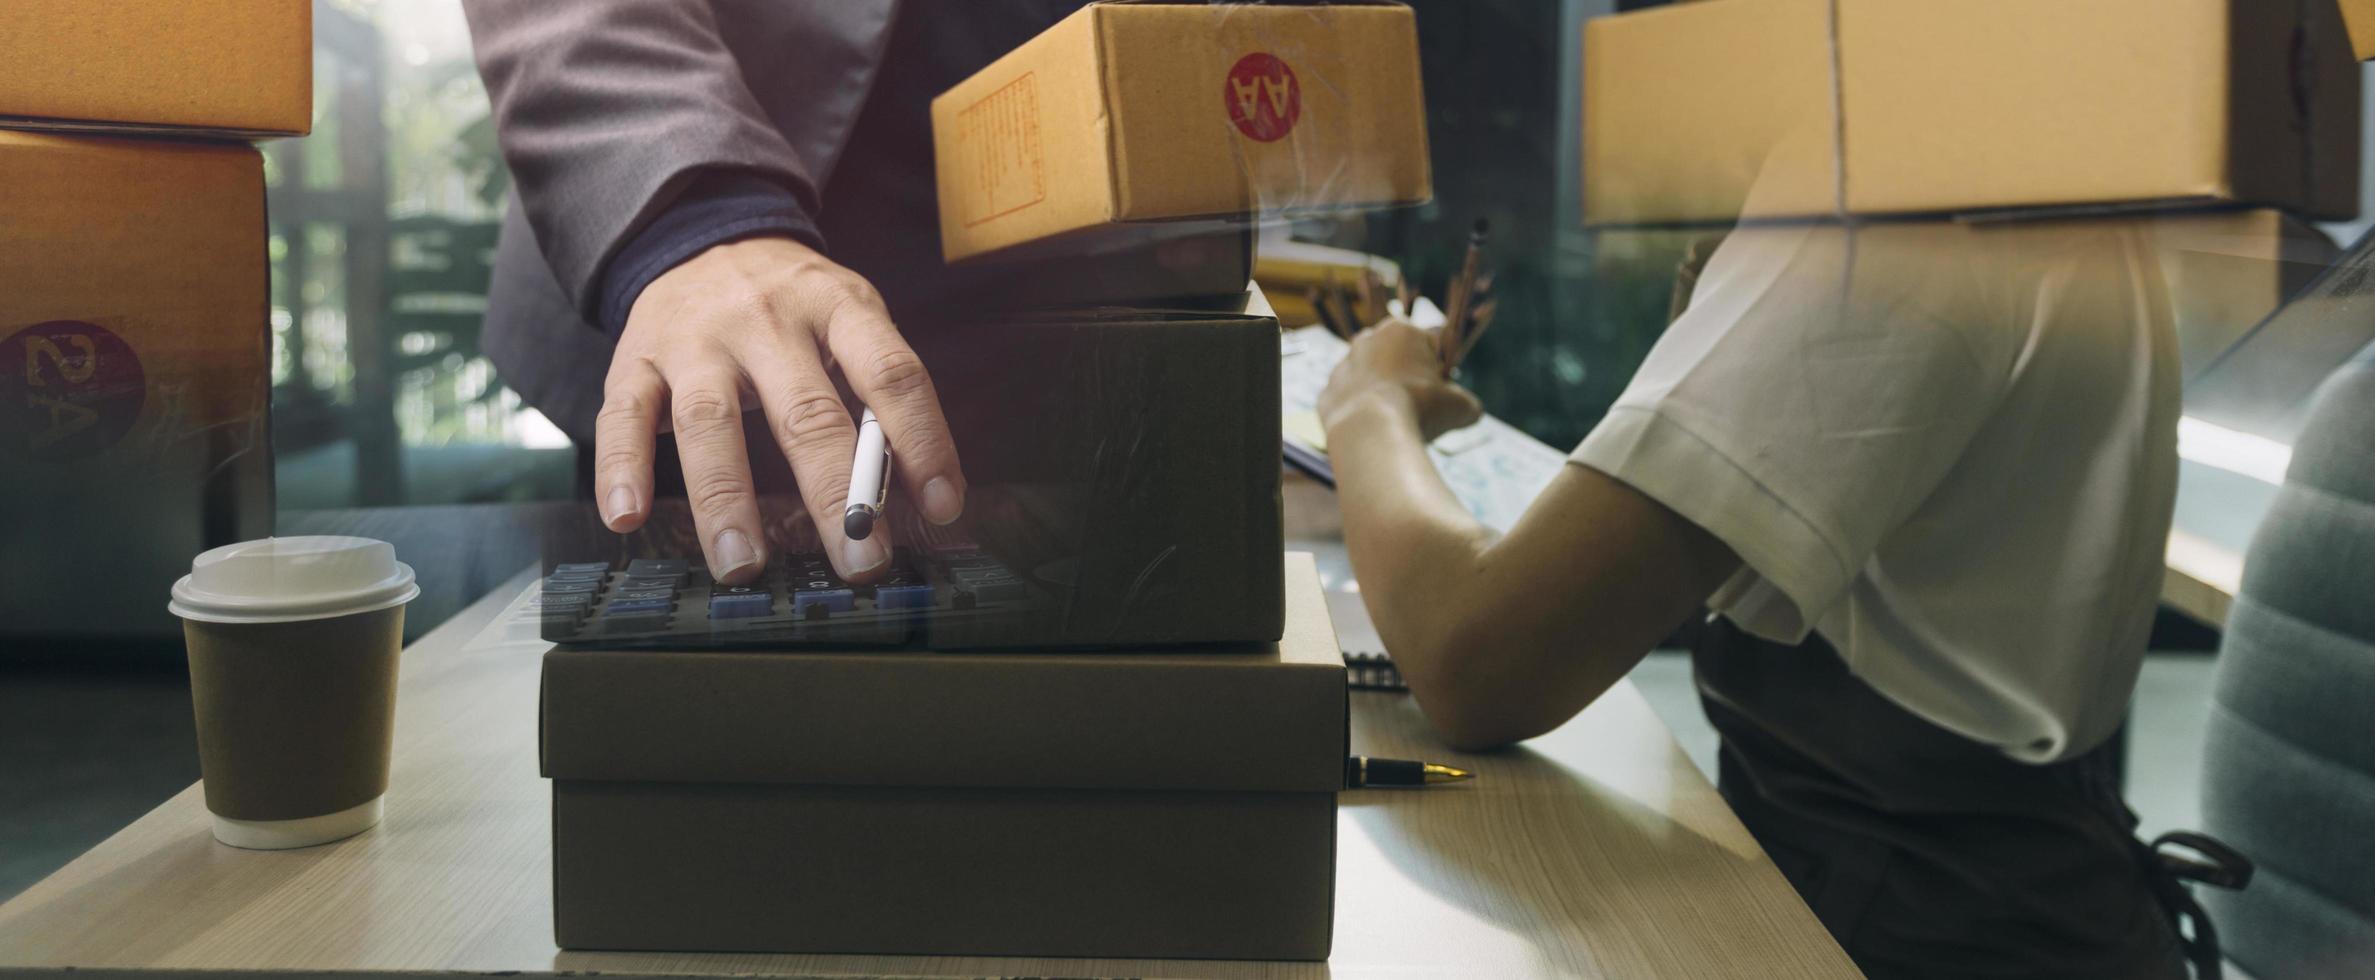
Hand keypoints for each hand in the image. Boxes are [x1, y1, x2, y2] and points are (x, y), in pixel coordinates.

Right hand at [596, 236, 963, 583]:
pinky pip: (623, 416)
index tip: (942, 506)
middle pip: (805, 411)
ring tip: (742, 564)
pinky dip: (621, 468)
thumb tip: (922, 493)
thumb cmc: (794, 305)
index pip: (890, 373)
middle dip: (837, 494)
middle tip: (861, 560)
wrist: (703, 234)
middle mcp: (765, 319)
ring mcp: (694, 338)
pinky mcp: (636, 358)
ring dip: (725, 499)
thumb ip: (878, 395)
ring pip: (709, 421)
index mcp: (836, 305)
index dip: (922, 440)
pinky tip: (626, 517)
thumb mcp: (849, 321)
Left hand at [1318, 319, 1481, 442]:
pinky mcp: (1326, 393)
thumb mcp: (1461, 407)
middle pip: (1395, 357)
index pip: (1429, 341)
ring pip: (1369, 378)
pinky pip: (1350, 403)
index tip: (1441, 387)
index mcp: (1401, 331)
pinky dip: (1361, 415)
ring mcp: (1342, 366)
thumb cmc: (1421, 410)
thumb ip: (1467, 403)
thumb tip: (1471, 412)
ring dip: (1382, 394)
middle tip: (1420, 404)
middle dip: (1407, 376)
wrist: (1372, 433)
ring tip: (1396, 421)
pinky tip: (1374, 430)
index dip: (1439, 367)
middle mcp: (1367, 340)